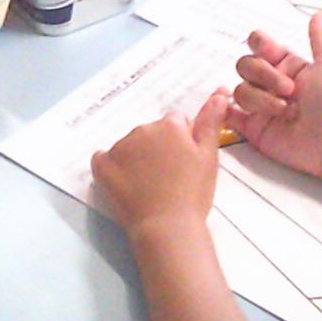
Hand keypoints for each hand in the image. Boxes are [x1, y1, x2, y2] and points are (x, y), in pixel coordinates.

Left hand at [92, 91, 228, 236]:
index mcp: (169, 125)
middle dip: (158, 149)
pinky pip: (103, 158)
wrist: (167, 226)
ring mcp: (119, 147)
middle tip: (168, 178)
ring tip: (150, 186)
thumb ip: (211, 122)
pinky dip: (112, 168)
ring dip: (137, 159)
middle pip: (151, 133)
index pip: (175, 123)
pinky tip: (125, 185)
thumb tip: (220, 93)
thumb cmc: (193, 193)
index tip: (184, 165)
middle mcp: (142, 129)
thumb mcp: (209, 156)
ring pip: (129, 146)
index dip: (181, 143)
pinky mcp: (101, 165)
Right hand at [228, 15, 321, 179]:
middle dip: (264, 75)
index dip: (259, 46)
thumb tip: (319, 14)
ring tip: (284, 111)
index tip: (271, 53)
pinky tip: (233, 109)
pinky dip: (225, 111)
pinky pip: (228, 115)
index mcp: (287, 66)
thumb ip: (319, 38)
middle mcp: (272, 84)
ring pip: (240, 90)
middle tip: (289, 90)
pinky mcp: (253, 128)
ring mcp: (261, 106)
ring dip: (261, 99)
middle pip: (245, 65)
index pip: (259, 46)